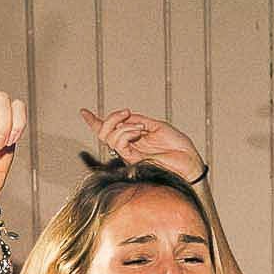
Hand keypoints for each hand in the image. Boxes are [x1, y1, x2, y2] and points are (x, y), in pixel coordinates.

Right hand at [78, 106, 203, 183]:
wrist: (188, 161)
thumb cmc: (177, 146)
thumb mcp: (156, 126)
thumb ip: (138, 121)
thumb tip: (124, 117)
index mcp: (134, 139)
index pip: (109, 131)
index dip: (95, 122)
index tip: (84, 112)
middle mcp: (128, 148)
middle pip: (104, 133)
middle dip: (110, 118)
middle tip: (126, 112)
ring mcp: (129, 155)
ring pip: (109, 137)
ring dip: (123, 125)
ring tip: (141, 126)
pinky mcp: (133, 160)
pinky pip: (119, 143)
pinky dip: (127, 132)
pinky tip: (139, 131)